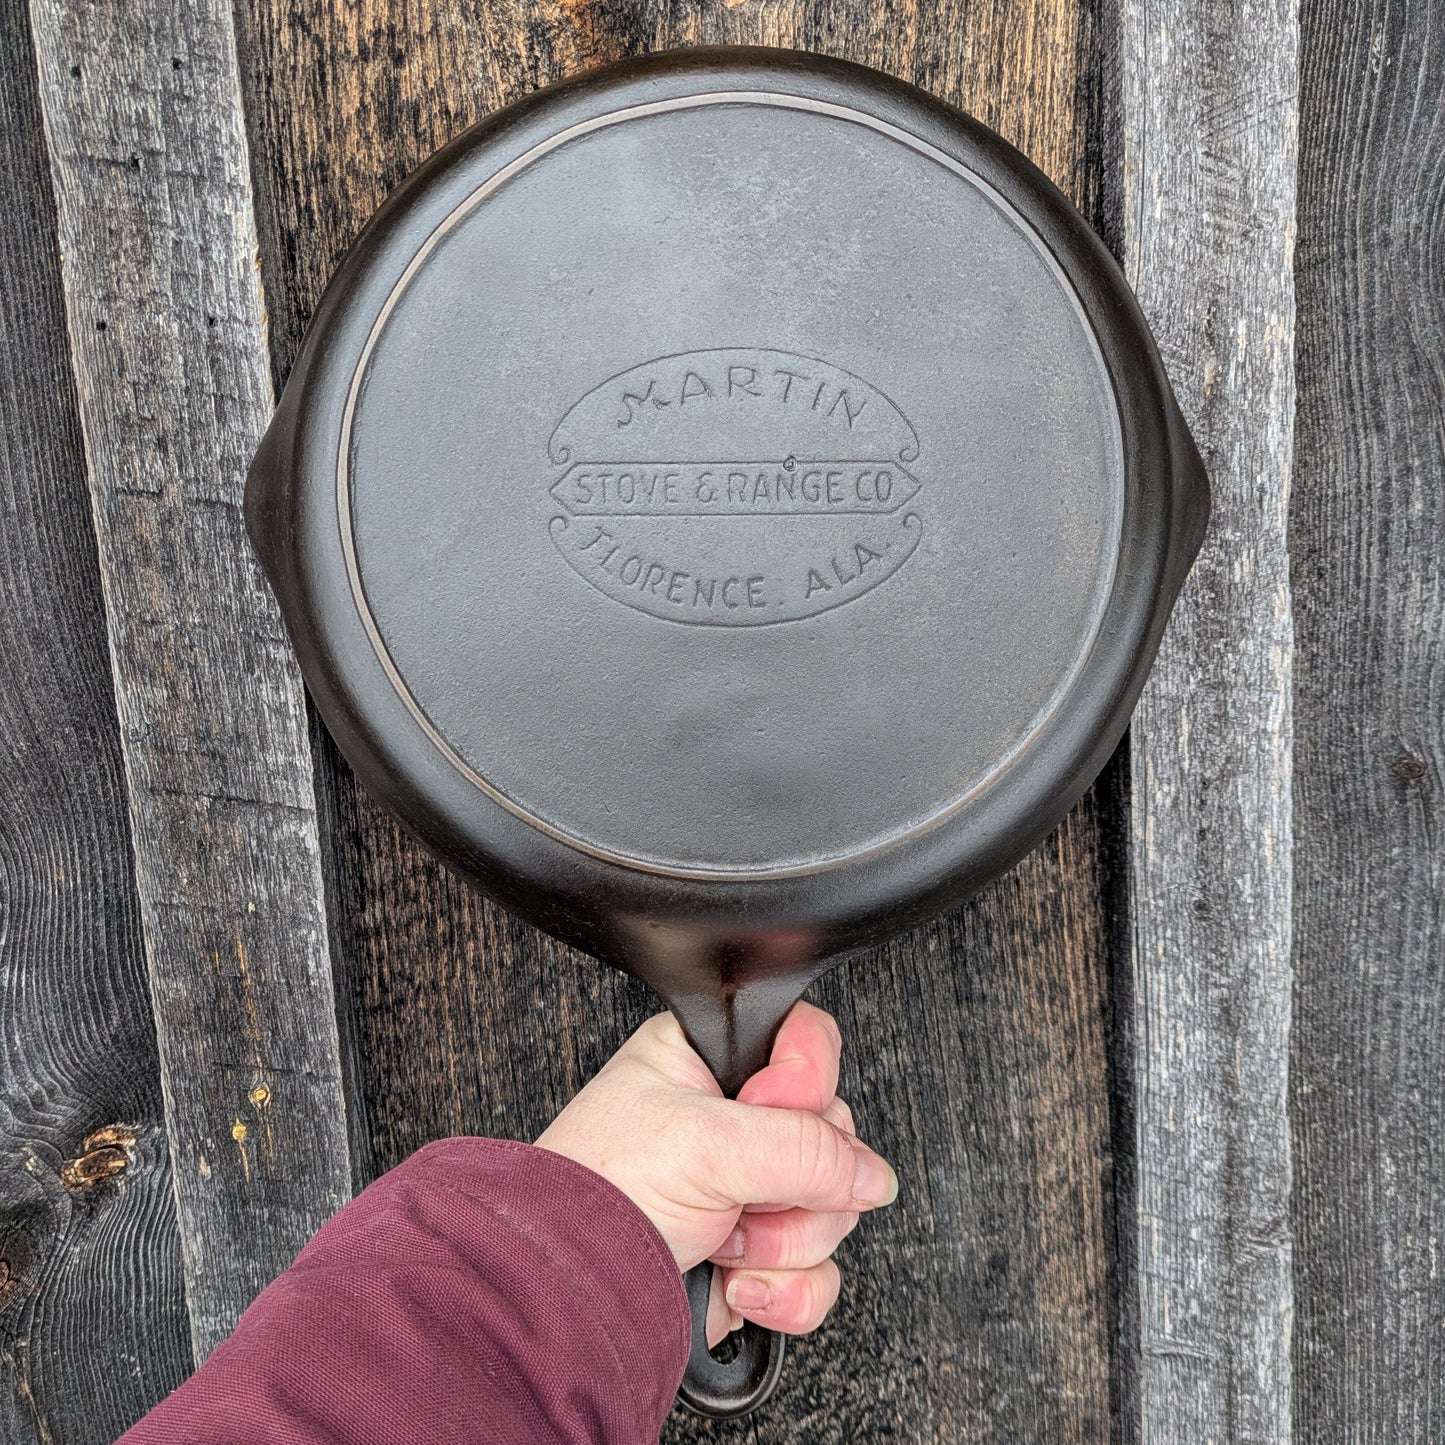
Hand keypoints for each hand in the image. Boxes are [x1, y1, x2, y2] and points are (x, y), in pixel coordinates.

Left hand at [535, 1003, 897, 1344]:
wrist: (565, 1294)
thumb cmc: (597, 1192)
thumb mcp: (704, 1143)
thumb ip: (801, 1147)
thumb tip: (870, 1173)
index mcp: (709, 1060)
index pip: (807, 1044)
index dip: (803, 1081)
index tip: (766, 1107)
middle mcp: (734, 1120)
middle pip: (832, 1136)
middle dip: (795, 1180)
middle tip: (739, 1186)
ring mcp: (749, 1192)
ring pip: (833, 1209)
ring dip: (784, 1240)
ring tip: (722, 1238)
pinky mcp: (756, 1258)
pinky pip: (818, 1271)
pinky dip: (787, 1288)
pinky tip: (735, 1281)